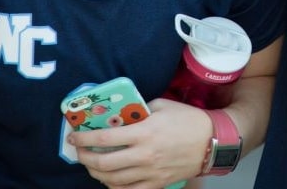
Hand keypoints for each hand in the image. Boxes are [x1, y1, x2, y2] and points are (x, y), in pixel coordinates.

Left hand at [69, 98, 209, 187]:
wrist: (212, 141)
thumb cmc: (188, 120)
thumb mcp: (162, 105)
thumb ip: (139, 110)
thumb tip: (120, 114)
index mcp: (144, 132)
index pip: (105, 138)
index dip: (84, 138)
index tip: (74, 136)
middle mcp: (144, 155)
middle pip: (103, 163)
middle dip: (84, 158)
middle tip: (79, 152)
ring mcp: (150, 172)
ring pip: (112, 180)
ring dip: (96, 173)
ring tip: (91, 165)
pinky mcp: (157, 183)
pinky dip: (114, 187)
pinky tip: (109, 179)